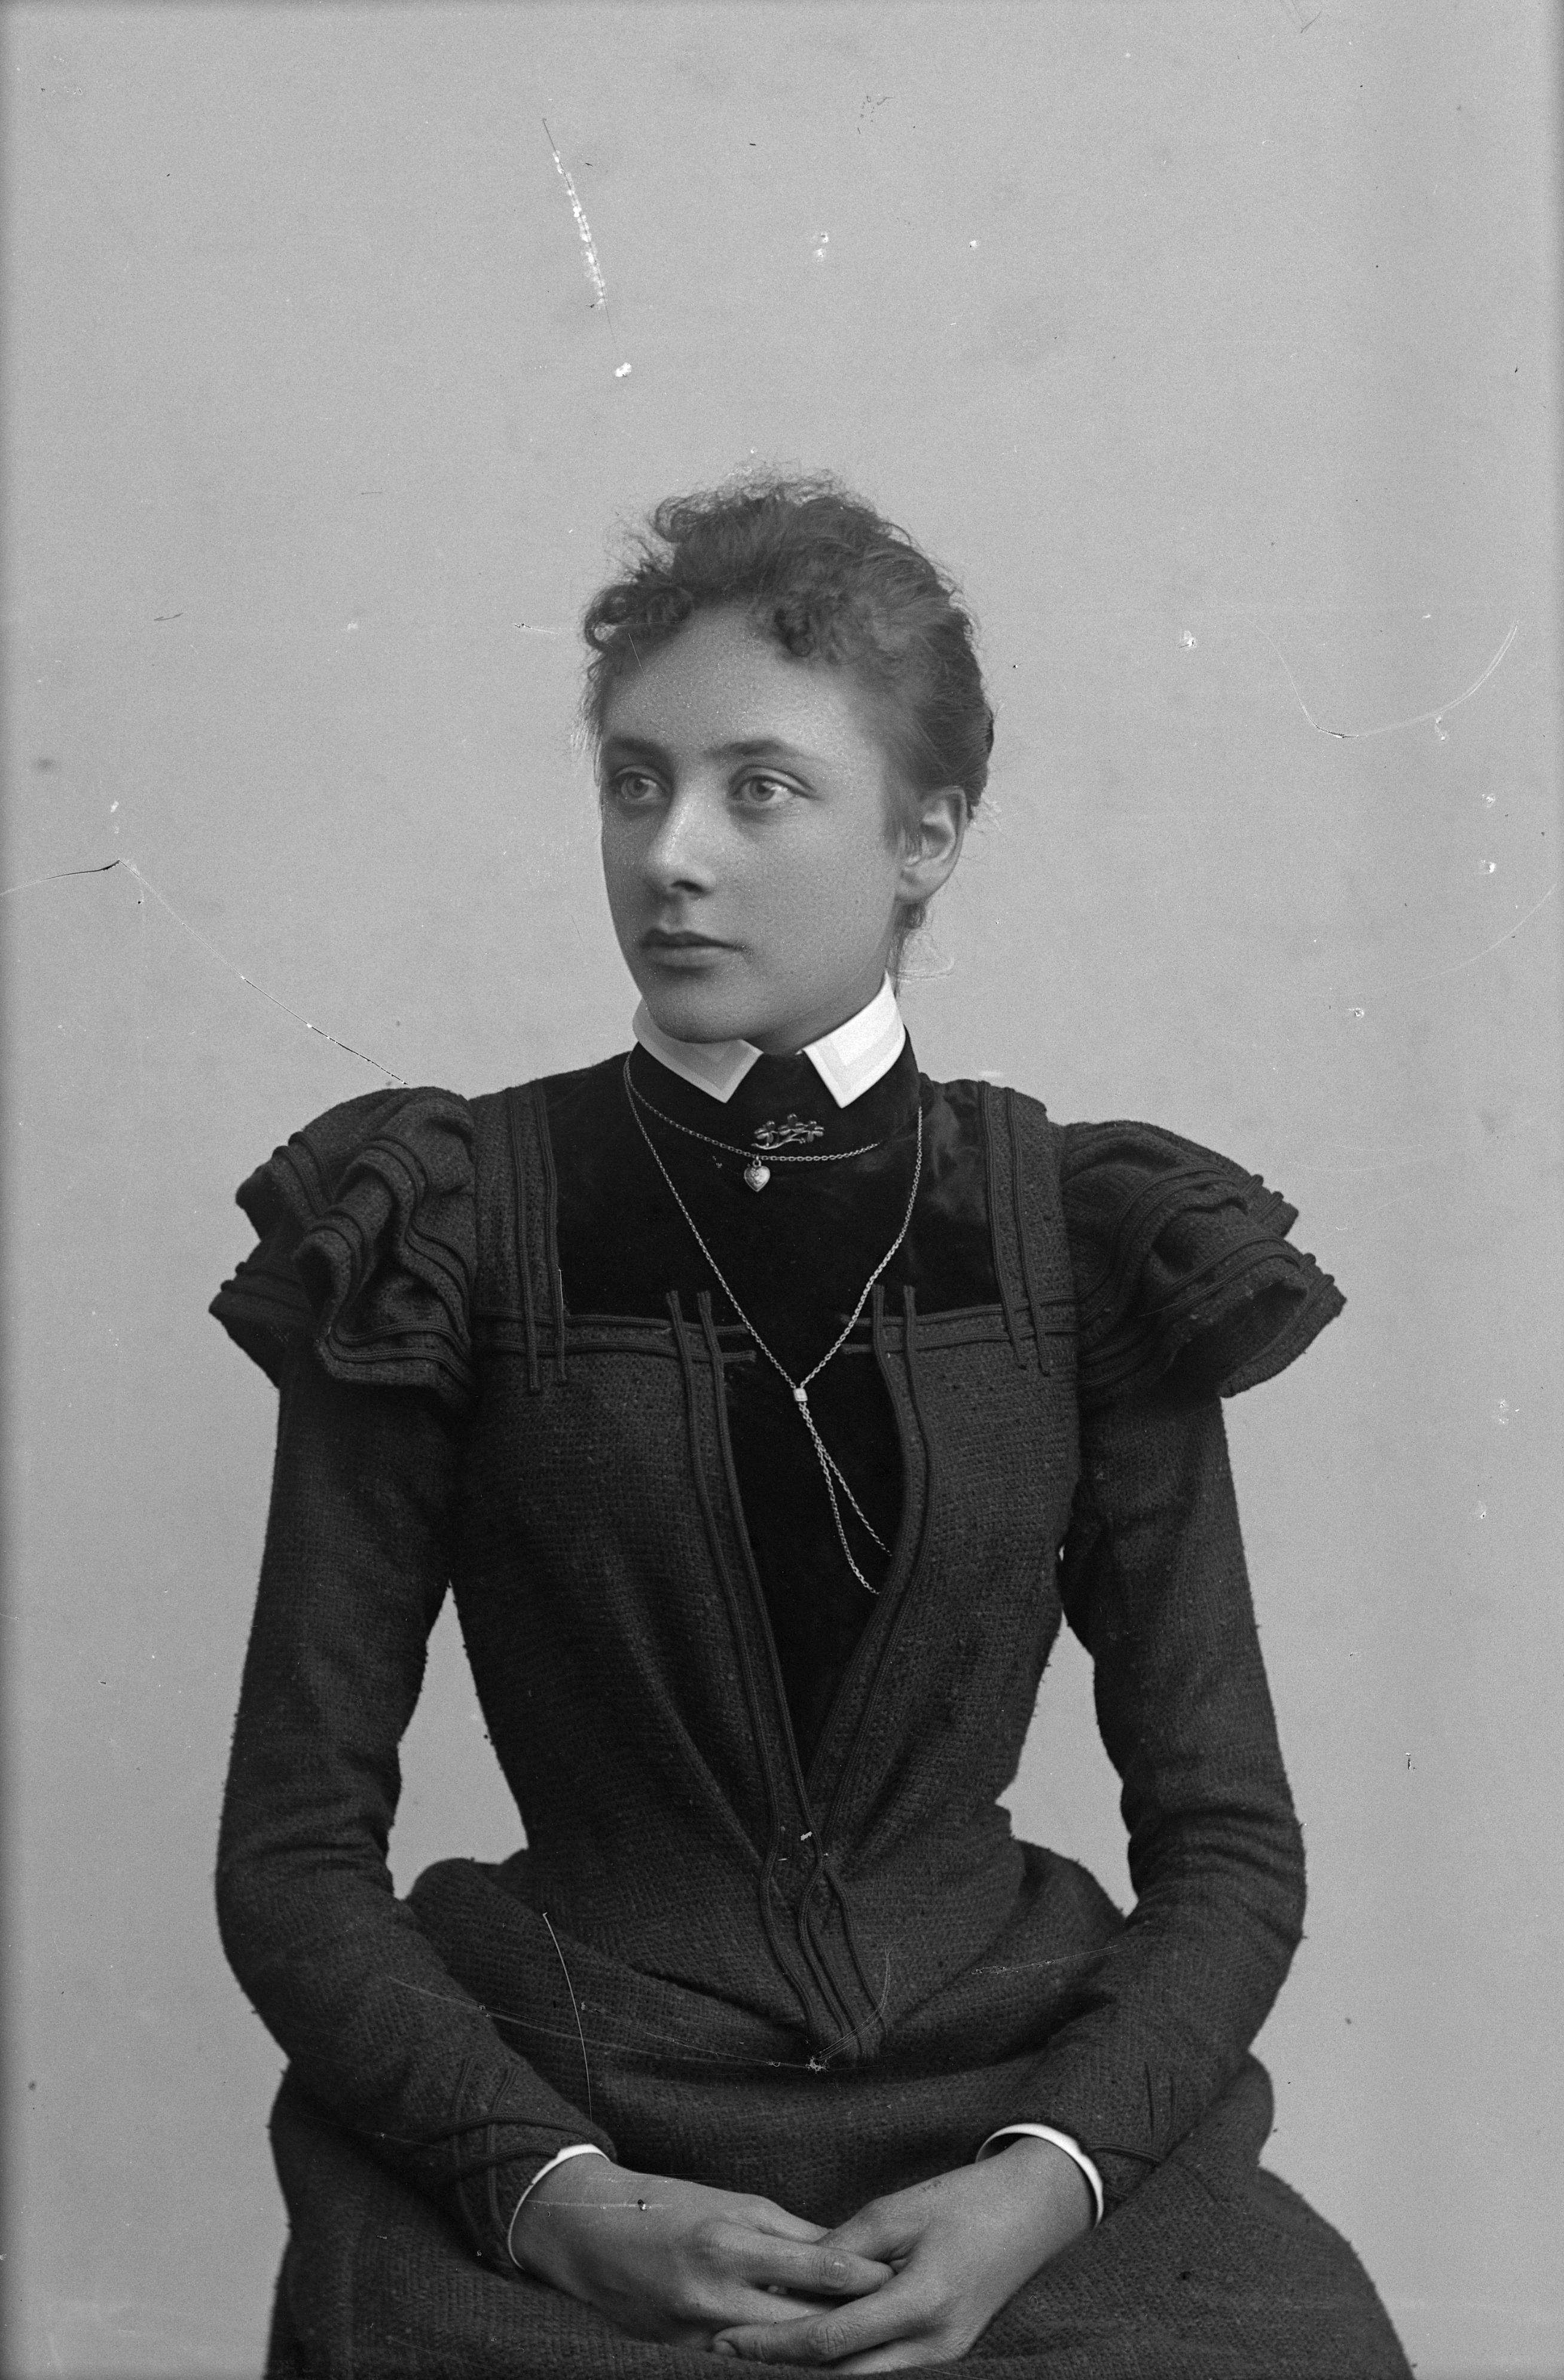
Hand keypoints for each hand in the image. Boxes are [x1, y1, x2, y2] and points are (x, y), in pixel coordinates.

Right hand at [509, 2155, 894, 2350]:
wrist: (588, 2233)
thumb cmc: (666, 2204)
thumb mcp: (732, 2202)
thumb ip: (788, 2234)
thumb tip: (843, 2254)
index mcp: (731, 2240)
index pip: (820, 2267)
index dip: (865, 2277)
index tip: (899, 2276)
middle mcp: (716, 2291)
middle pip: (806, 2322)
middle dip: (851, 2322)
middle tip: (893, 2319)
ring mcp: (697, 2332)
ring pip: (777, 2354)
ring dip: (816, 2351)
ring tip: (858, 2346)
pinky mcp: (681, 2355)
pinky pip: (740, 2365)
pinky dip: (772, 2363)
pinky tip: (800, 2360)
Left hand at [711, 2136, 1092, 2369]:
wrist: (1033, 2211)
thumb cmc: (964, 2200)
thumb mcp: (896, 2211)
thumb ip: (841, 2251)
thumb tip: (790, 2279)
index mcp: (920, 2303)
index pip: (828, 2340)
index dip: (772, 2343)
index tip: (727, 2339)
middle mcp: (933, 2344)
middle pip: (840, 2372)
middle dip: (782, 2364)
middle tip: (729, 2349)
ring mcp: (944, 2355)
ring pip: (861, 2376)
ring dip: (811, 2365)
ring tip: (760, 2347)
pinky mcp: (947, 2351)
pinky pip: (884, 2366)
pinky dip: (845, 2358)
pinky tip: (811, 2340)